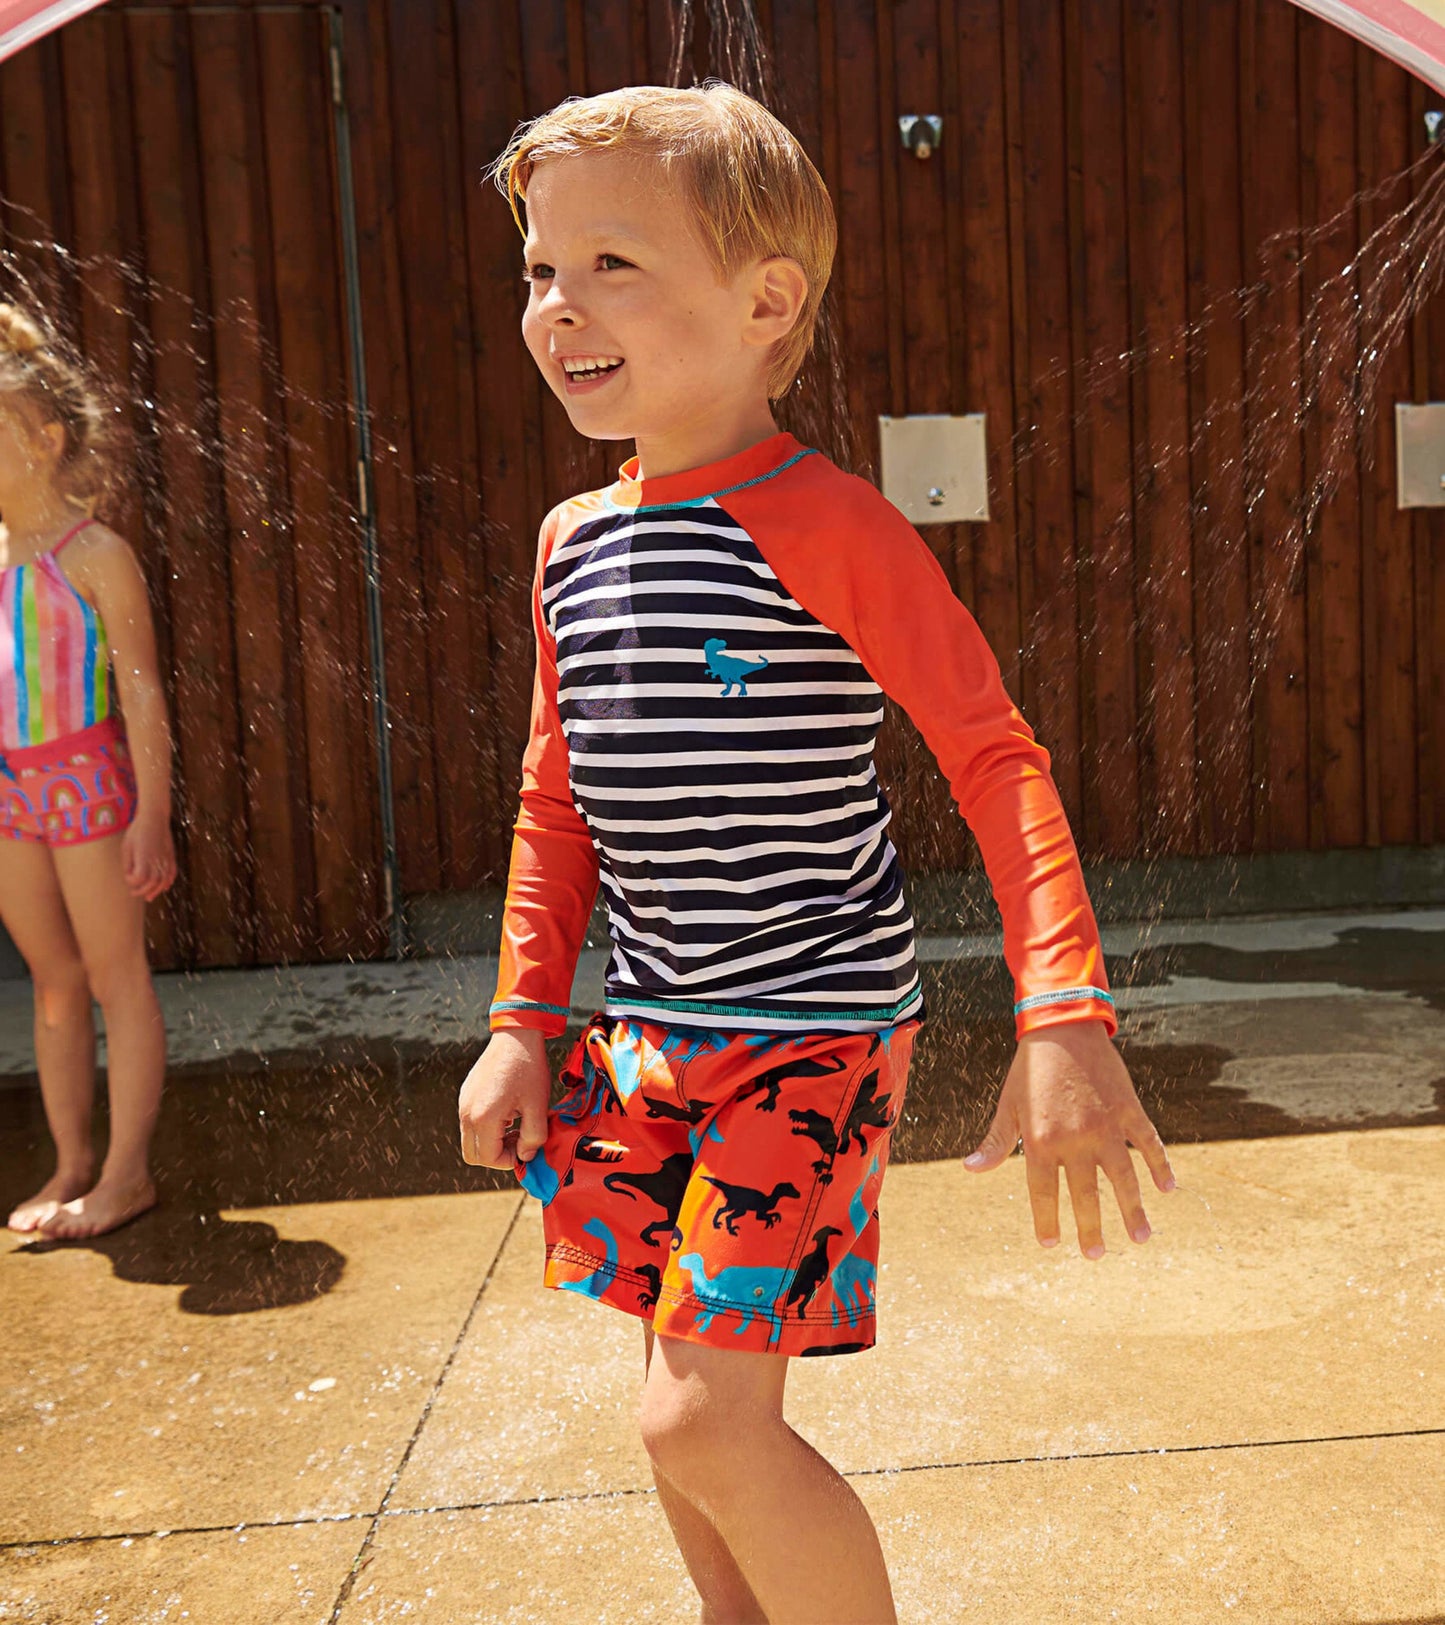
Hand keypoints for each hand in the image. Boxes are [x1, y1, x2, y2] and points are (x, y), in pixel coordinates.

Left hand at [121, 811, 176, 900]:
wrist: (154, 817)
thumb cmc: (137, 831)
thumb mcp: (127, 846)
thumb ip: (128, 863)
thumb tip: (130, 876)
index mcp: (144, 858)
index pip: (138, 878)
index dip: (131, 880)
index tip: (127, 875)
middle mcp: (157, 860)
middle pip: (152, 883)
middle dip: (142, 890)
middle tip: (134, 892)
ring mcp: (166, 859)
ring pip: (163, 881)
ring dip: (156, 891)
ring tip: (148, 896)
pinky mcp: (171, 856)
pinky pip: (172, 873)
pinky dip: (168, 882)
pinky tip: (164, 887)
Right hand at [458, 1028, 551, 1168]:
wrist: (516, 1035)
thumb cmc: (529, 1068)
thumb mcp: (538, 1106)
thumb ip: (533, 1137)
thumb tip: (525, 1156)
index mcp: (483, 1117)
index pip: (488, 1158)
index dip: (509, 1161)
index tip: (525, 1149)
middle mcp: (467, 1112)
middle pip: (473, 1155)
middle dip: (496, 1155)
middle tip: (518, 1142)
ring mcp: (463, 1102)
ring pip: (470, 1139)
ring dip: (491, 1141)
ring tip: (515, 1126)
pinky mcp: (465, 1094)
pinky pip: (470, 1122)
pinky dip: (485, 1127)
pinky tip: (507, 1112)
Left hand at [964, 1020, 1173, 1257]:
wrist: (1062, 1027)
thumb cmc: (1030, 1070)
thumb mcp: (1008, 1106)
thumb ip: (995, 1143)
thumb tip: (970, 1170)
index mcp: (1040, 1140)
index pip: (1043, 1192)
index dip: (1046, 1219)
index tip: (1050, 1243)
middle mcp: (1075, 1139)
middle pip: (1085, 1195)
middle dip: (1090, 1229)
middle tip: (1094, 1255)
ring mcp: (1106, 1126)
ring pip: (1123, 1178)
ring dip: (1133, 1210)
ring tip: (1141, 1238)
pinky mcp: (1128, 1110)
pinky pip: (1148, 1143)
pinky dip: (1160, 1165)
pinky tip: (1167, 1189)